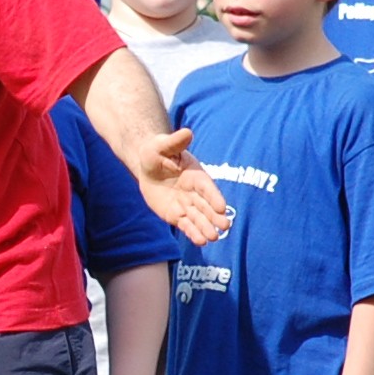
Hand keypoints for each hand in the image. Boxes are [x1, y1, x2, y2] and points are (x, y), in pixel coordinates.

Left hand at [139, 128, 230, 243]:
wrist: (147, 166)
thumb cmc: (156, 152)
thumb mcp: (162, 145)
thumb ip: (175, 142)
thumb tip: (187, 132)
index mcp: (195, 175)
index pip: (207, 187)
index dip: (214, 197)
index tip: (222, 207)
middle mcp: (194, 192)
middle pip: (206, 206)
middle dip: (215, 216)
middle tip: (226, 226)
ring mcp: (186, 204)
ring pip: (198, 218)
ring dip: (206, 228)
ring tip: (213, 238)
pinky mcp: (176, 215)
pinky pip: (186, 225)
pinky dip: (193, 233)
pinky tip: (201, 242)